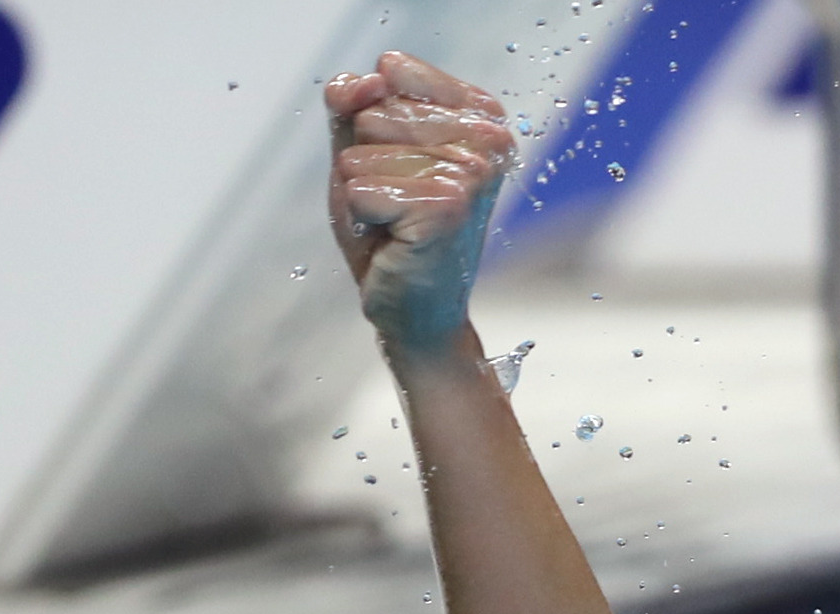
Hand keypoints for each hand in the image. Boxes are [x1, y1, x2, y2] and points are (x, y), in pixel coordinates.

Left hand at [325, 52, 512, 358]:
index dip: (370, 129)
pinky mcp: (446, 206)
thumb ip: (351, 104)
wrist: (412, 313)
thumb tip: (365, 79)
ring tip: (396, 226)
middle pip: (373, 113)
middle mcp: (488, 135)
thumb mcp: (362, 155)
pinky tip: (396, 243)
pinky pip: (361, 191)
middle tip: (397, 209)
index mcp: (480, 112)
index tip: (402, 173)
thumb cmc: (391, 236)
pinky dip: (365, 222)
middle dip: (368, 166)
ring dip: (365, 199)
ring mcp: (472, 170)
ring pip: (363, 154)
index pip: (387, 73)